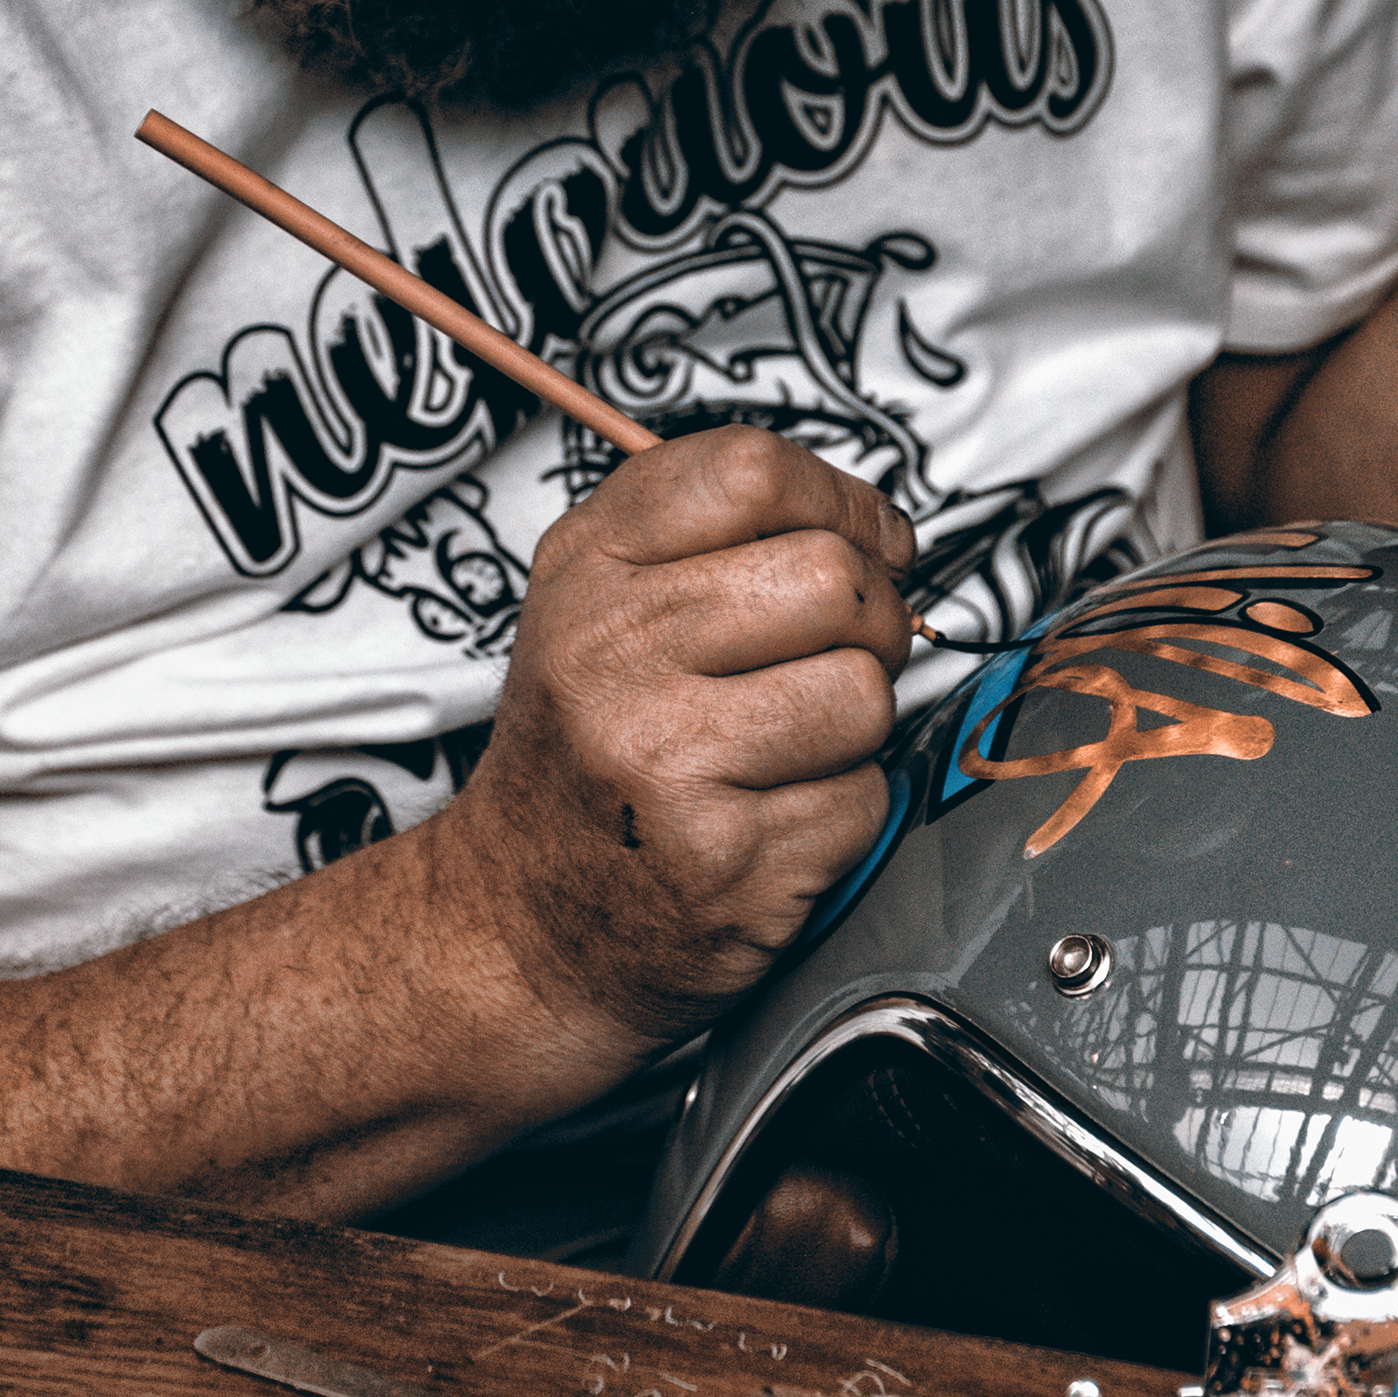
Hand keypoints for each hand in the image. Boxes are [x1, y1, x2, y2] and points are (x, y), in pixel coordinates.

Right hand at [442, 426, 913, 1053]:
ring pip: (865, 693)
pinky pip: (865, 798)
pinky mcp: (725, 863)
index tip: (869, 542)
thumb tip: (876, 530)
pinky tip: (774, 820)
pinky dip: (844, 812)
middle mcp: (611, 657)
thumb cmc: (589, 755)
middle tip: (836, 658)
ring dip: (858, 727)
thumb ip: (716, 539)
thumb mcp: (599, 607)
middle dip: (871, 621)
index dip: (843, 501)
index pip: (751, 470)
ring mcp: (665, 764)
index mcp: (587, 572)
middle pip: (834, 579)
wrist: (521, 926)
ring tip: (788, 749)